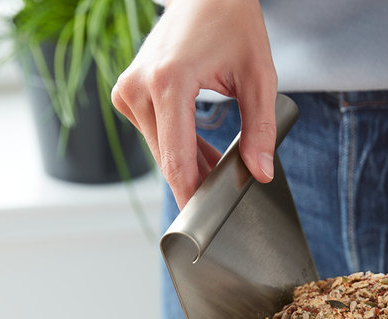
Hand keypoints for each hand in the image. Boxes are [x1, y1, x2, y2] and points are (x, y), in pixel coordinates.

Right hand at [111, 0, 277, 207]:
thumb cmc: (232, 23)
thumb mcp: (259, 76)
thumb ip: (260, 129)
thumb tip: (260, 173)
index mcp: (168, 82)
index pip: (176, 158)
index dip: (191, 195)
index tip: (200, 225)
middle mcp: (139, 87)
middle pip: (167, 159)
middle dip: (196, 182)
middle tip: (227, 195)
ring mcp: (128, 91)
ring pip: (160, 151)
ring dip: (190, 166)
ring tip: (221, 169)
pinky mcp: (127, 94)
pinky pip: (156, 136)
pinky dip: (179, 149)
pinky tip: (204, 155)